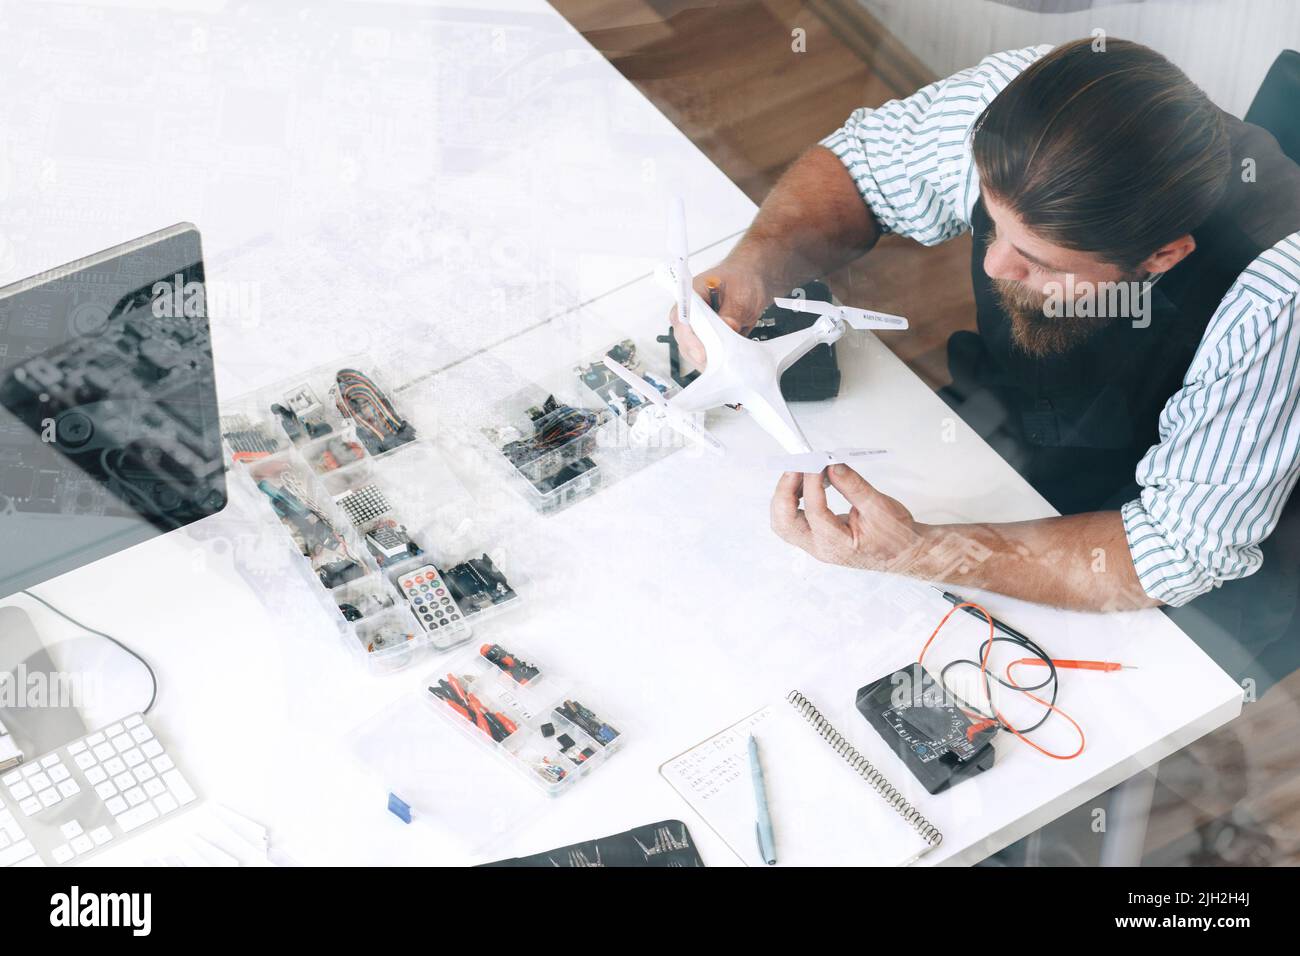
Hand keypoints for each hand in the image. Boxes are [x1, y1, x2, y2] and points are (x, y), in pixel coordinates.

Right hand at [668, 257, 775, 368]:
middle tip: (719, 361)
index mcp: (692, 294)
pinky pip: (704, 355)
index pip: (682, 318)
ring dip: (708, 359)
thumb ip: (733, 311)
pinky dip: (715, 361)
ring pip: (692, 351)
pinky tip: (726, 361)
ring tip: (725, 362)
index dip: (690, 338)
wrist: (751, 282)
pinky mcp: (706, 339)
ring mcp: (696, 327)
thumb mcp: (741, 293)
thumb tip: (728, 328)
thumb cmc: (742, 280)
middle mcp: (689, 313)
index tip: (702, 353)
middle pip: (684, 339)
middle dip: (700, 353)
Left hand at [770, 465, 928, 572]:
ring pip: (782, 522)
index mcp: (837, 545)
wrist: (903, 553)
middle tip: (796, 466)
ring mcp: (815, 545)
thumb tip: (832, 466)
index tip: (816, 462)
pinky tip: (804, 483)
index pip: (814, 512)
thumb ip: (853, 485)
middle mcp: (820, 548)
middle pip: (784, 522)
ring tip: (800, 472)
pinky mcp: (815, 538)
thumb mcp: (879, 507)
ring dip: (785, 495)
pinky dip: (792, 500)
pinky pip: (792, 520)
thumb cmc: (896, 536)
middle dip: (784, 491)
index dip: (811, 483)